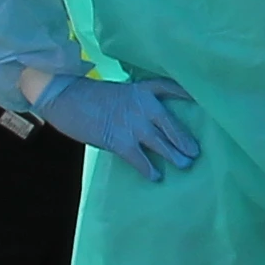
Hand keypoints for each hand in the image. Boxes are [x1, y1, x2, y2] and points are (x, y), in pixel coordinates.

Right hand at [33, 70, 201, 180]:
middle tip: (195, 152)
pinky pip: (140, 158)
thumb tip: (147, 123)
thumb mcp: (118, 93)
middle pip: (171, 124)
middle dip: (184, 139)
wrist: (64, 97)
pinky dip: (149, 169)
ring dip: (174, 156)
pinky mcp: (120, 140)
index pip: (170, 88)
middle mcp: (142, 105)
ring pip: (161, 143)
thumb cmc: (88, 97)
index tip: (200, 101)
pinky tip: (155, 176)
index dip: (187, 94)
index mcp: (141, 90)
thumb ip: (135, 106)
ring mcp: (133, 123)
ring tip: (185, 165)